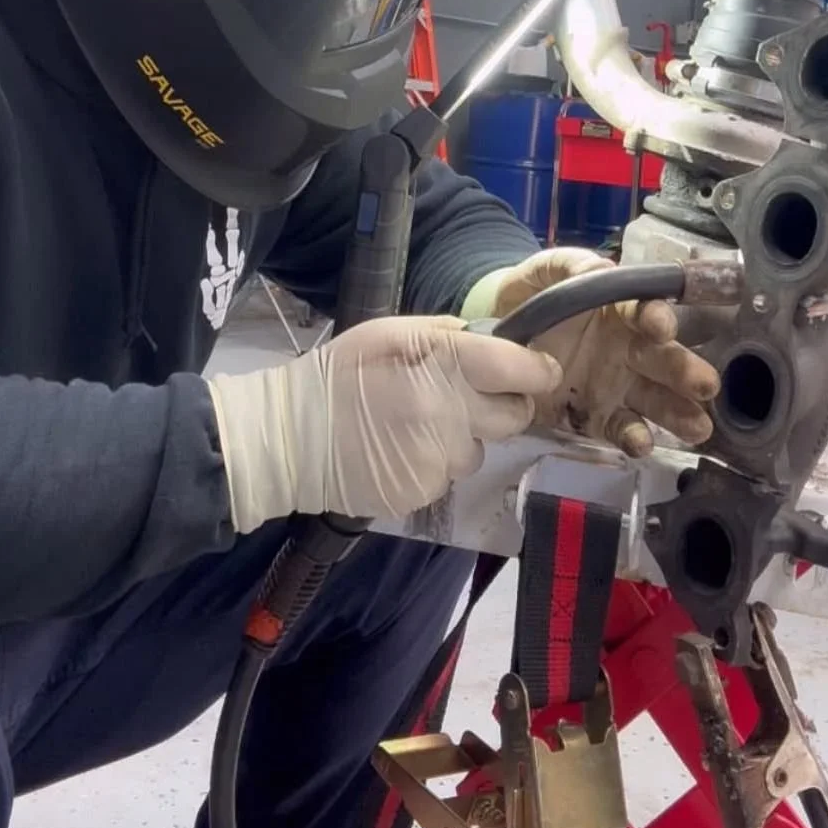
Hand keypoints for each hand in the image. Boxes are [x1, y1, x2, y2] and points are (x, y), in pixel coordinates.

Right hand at [208, 316, 561, 532]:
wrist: (288, 440)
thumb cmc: (336, 377)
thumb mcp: (383, 334)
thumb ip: (440, 334)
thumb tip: (483, 340)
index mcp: (443, 369)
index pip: (520, 371)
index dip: (538, 370)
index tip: (539, 370)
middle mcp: (450, 418)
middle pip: (515, 416)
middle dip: (503, 405)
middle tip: (468, 397)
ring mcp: (439, 461)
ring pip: (479, 449)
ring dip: (462, 437)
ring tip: (416, 425)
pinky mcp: (424, 493)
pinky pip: (448, 474)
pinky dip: (434, 462)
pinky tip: (399, 450)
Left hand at [463, 249, 719, 456]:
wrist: (498, 335)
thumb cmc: (532, 295)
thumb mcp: (545, 271)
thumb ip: (568, 265)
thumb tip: (596, 267)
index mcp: (619, 312)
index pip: (644, 313)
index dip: (656, 318)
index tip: (662, 328)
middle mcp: (627, 351)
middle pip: (662, 361)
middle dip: (685, 372)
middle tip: (707, 385)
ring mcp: (615, 387)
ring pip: (654, 401)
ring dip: (677, 414)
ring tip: (698, 428)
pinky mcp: (596, 417)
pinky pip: (619, 429)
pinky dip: (633, 438)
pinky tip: (642, 446)